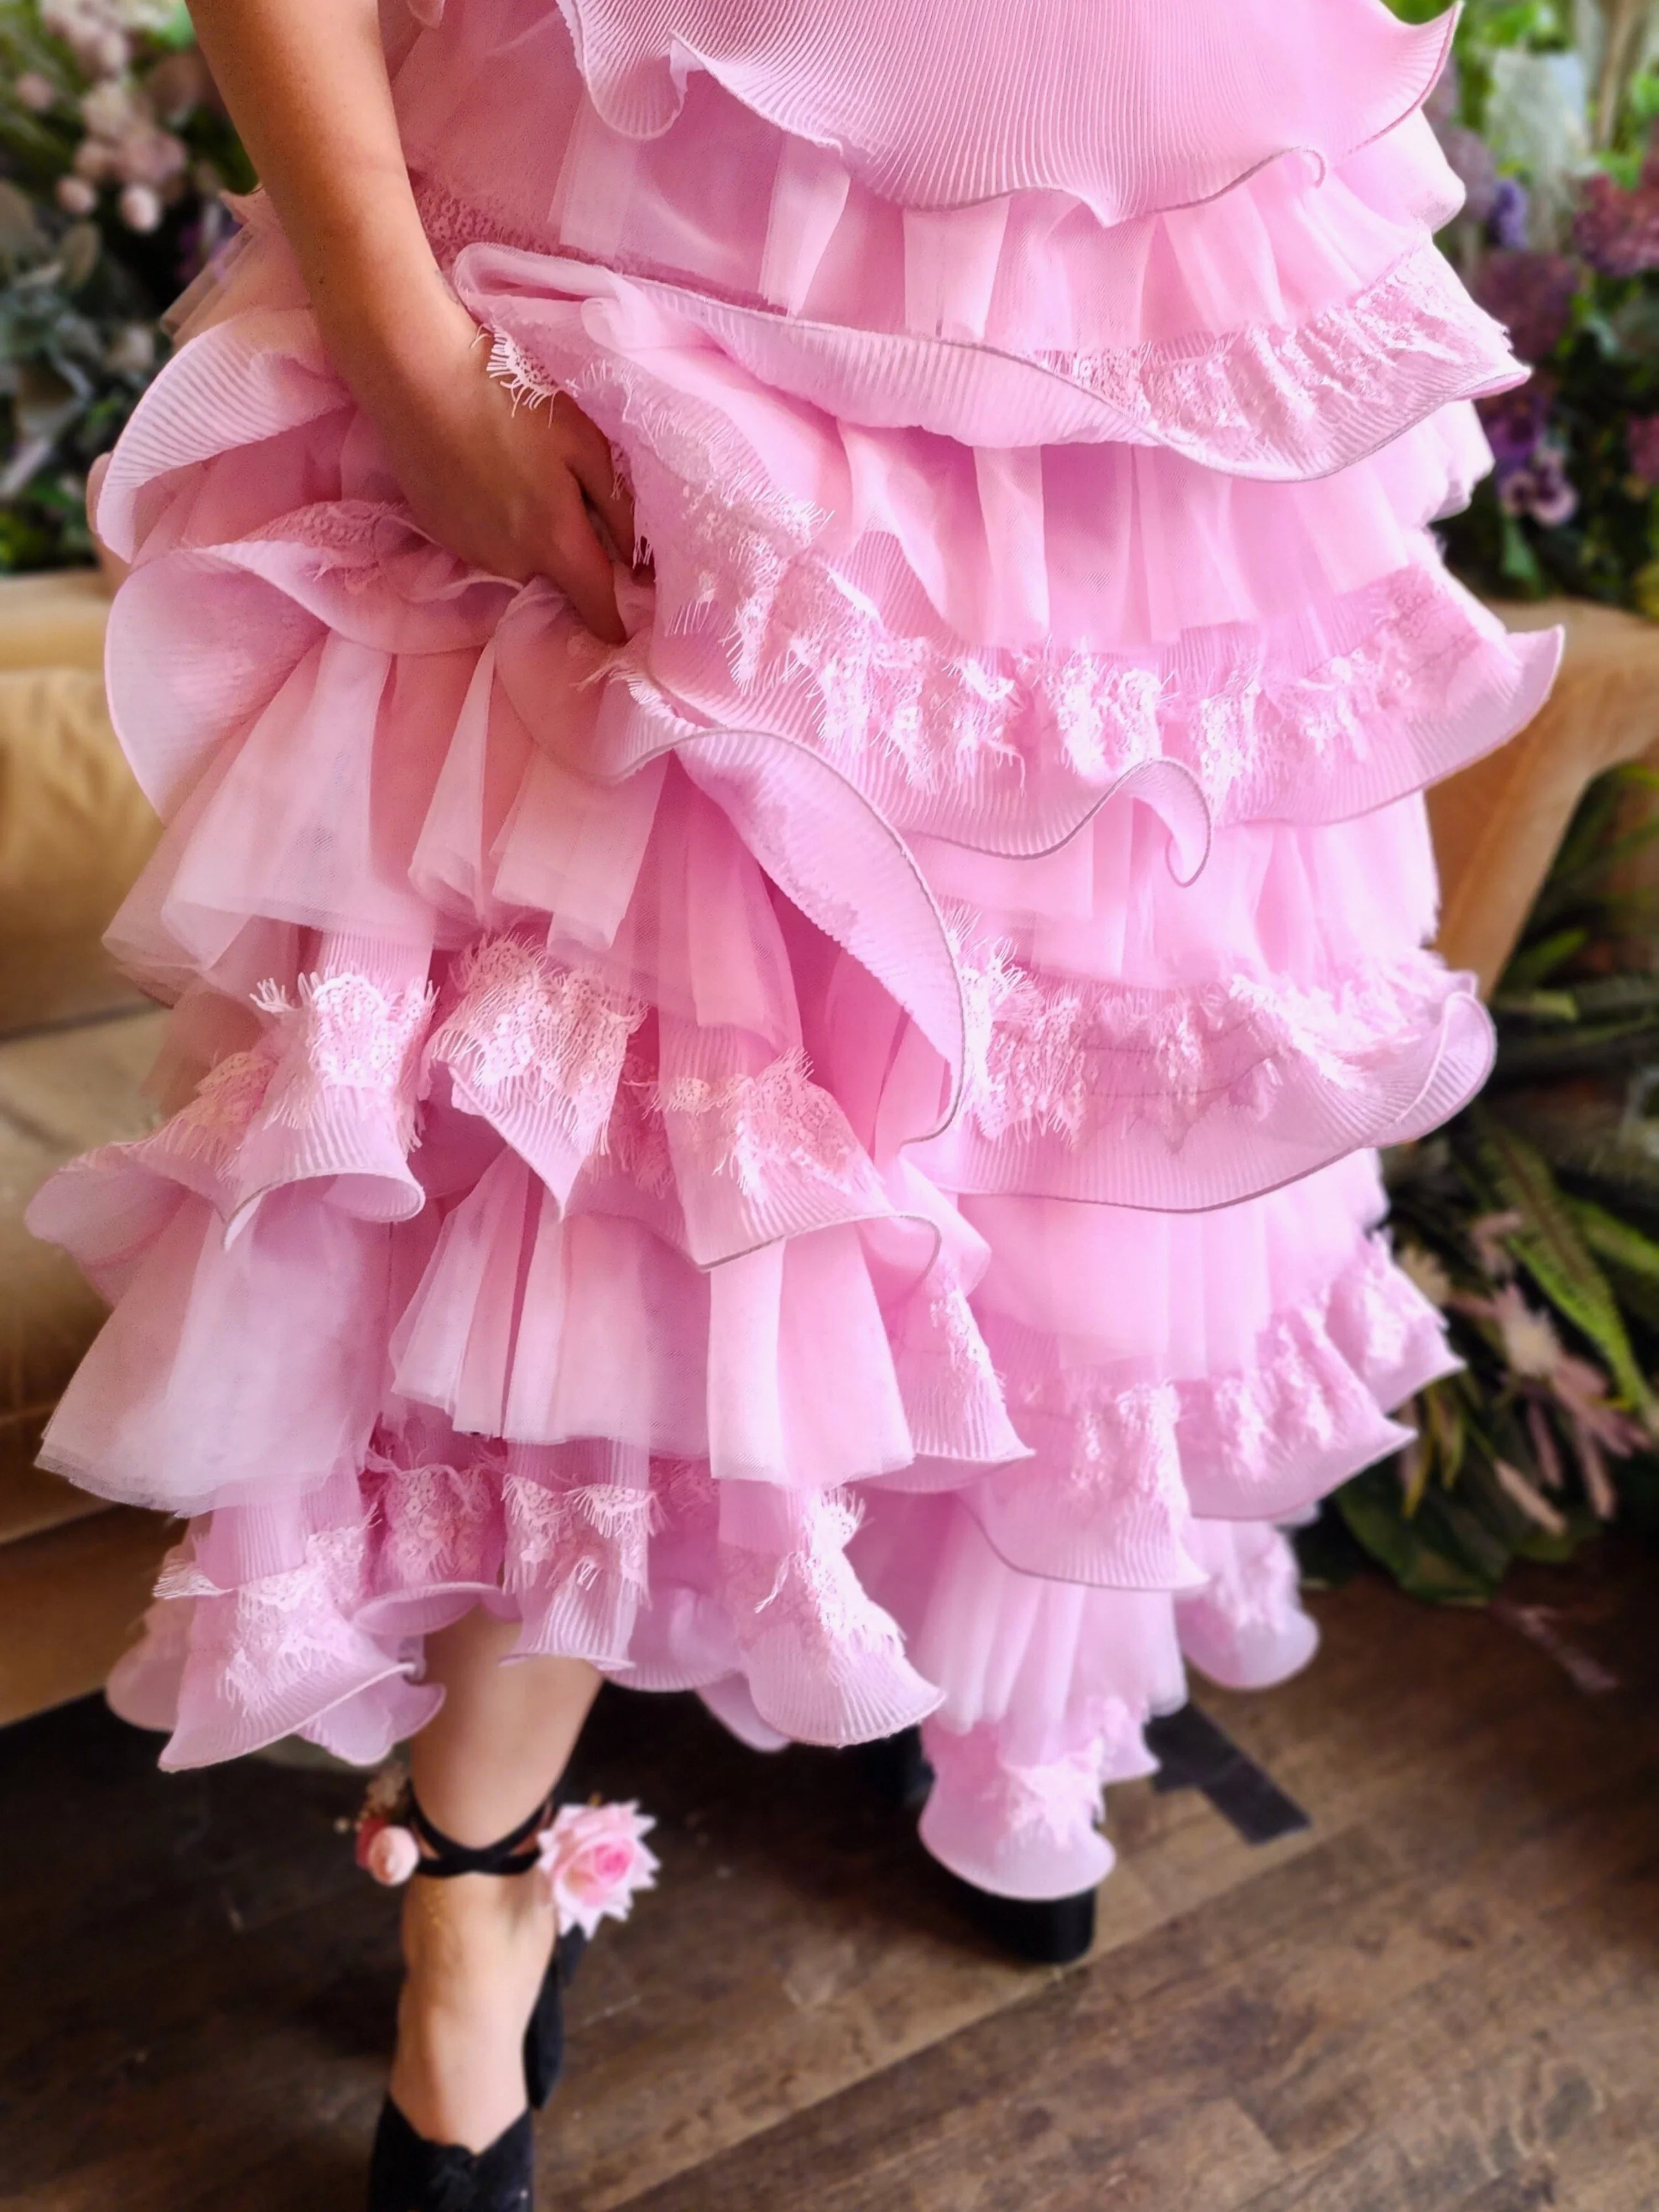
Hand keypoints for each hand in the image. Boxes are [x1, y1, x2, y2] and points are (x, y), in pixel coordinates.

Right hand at [358, 292, 633, 644]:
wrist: (418, 378)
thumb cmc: (511, 401)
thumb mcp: (584, 443)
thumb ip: (617, 505)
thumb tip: (635, 558)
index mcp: (556, 542)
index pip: (596, 608)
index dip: (614, 624)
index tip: (625, 631)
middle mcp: (514, 562)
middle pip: (557, 579)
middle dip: (569, 556)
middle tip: (567, 498)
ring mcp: (472, 552)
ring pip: (520, 560)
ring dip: (530, 537)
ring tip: (519, 478)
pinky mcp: (442, 535)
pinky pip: (485, 543)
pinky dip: (494, 523)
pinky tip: (485, 477)